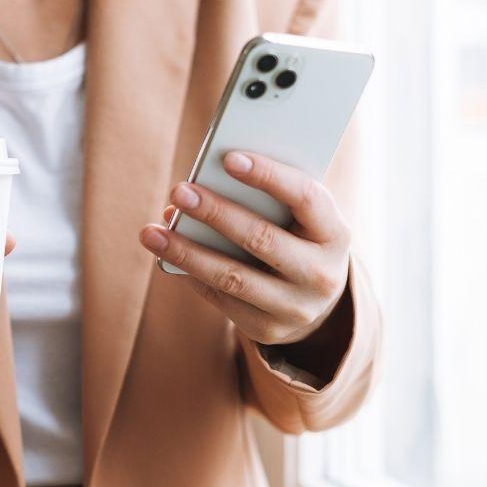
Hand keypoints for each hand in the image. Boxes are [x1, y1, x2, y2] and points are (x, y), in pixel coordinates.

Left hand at [139, 151, 349, 345]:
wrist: (315, 304)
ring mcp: (295, 307)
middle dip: (215, 213)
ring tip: (151, 232)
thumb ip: (266, 199)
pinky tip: (165, 254)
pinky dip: (189, 273)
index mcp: (335, 234)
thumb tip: (200, 187)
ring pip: (232, 276)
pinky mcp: (266, 328)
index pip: (306, 198)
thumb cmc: (296, 240)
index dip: (269, 176)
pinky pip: (220, 297)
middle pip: (261, 239)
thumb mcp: (299, 220)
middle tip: (179, 191)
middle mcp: (321, 274)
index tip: (229, 158)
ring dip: (186, 251)